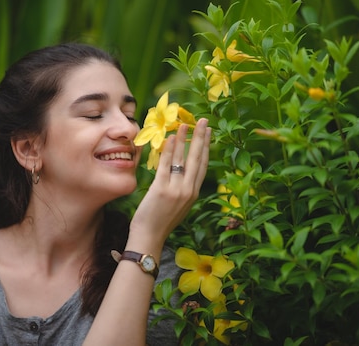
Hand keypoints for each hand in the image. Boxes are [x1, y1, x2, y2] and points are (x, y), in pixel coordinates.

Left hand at [129, 118, 210, 248]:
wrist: (149, 237)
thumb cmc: (160, 221)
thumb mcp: (178, 205)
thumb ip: (182, 188)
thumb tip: (182, 169)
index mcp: (194, 193)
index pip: (203, 166)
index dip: (206, 148)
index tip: (208, 133)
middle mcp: (189, 191)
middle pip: (198, 159)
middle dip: (201, 138)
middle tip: (205, 121)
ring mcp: (176, 190)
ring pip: (183, 159)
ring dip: (185, 139)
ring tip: (185, 124)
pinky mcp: (161, 189)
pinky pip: (167, 165)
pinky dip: (169, 151)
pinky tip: (171, 138)